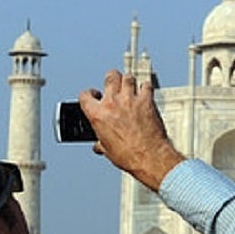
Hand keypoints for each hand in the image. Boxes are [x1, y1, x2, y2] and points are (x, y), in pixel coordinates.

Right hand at [80, 70, 183, 190]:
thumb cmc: (129, 156)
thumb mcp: (108, 150)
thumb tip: (99, 145)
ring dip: (128, 81)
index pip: (85, 95)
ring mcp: (130, 100)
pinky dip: (145, 88)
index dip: (89, 94)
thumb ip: (101, 143)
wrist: (149, 156)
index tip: (94, 95)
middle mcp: (112, 103)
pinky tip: (145, 93)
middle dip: (111, 78)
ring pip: (128, 77)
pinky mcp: (147, 101)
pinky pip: (146, 85)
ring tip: (129, 87)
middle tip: (114, 84)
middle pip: (110, 77)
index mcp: (98, 115)